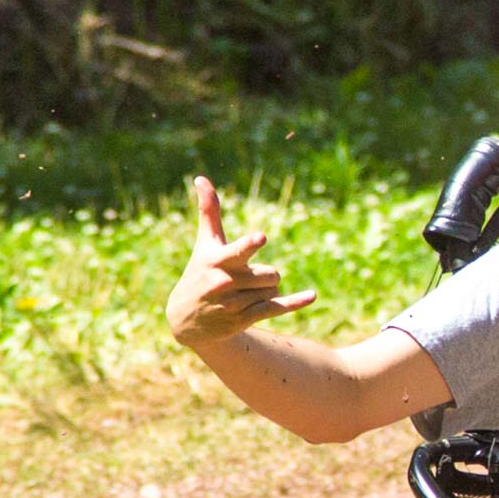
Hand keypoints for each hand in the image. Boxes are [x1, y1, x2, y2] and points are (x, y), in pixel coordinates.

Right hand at [166, 176, 314, 349]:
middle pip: (270, 273)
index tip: (261, 238)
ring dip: (266, 290)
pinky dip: (294, 302)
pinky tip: (311, 296)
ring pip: (273, 289)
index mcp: (217, 261)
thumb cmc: (199, 272)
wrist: (186, 320)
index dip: (250, 244)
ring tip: (243, 294)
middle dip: (265, 275)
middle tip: (245, 279)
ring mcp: (234, 303)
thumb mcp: (205, 245)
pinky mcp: (244, 318)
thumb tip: (201, 178)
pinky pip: (275, 308)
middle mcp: (225, 282)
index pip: (239, 251)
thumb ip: (208, 212)